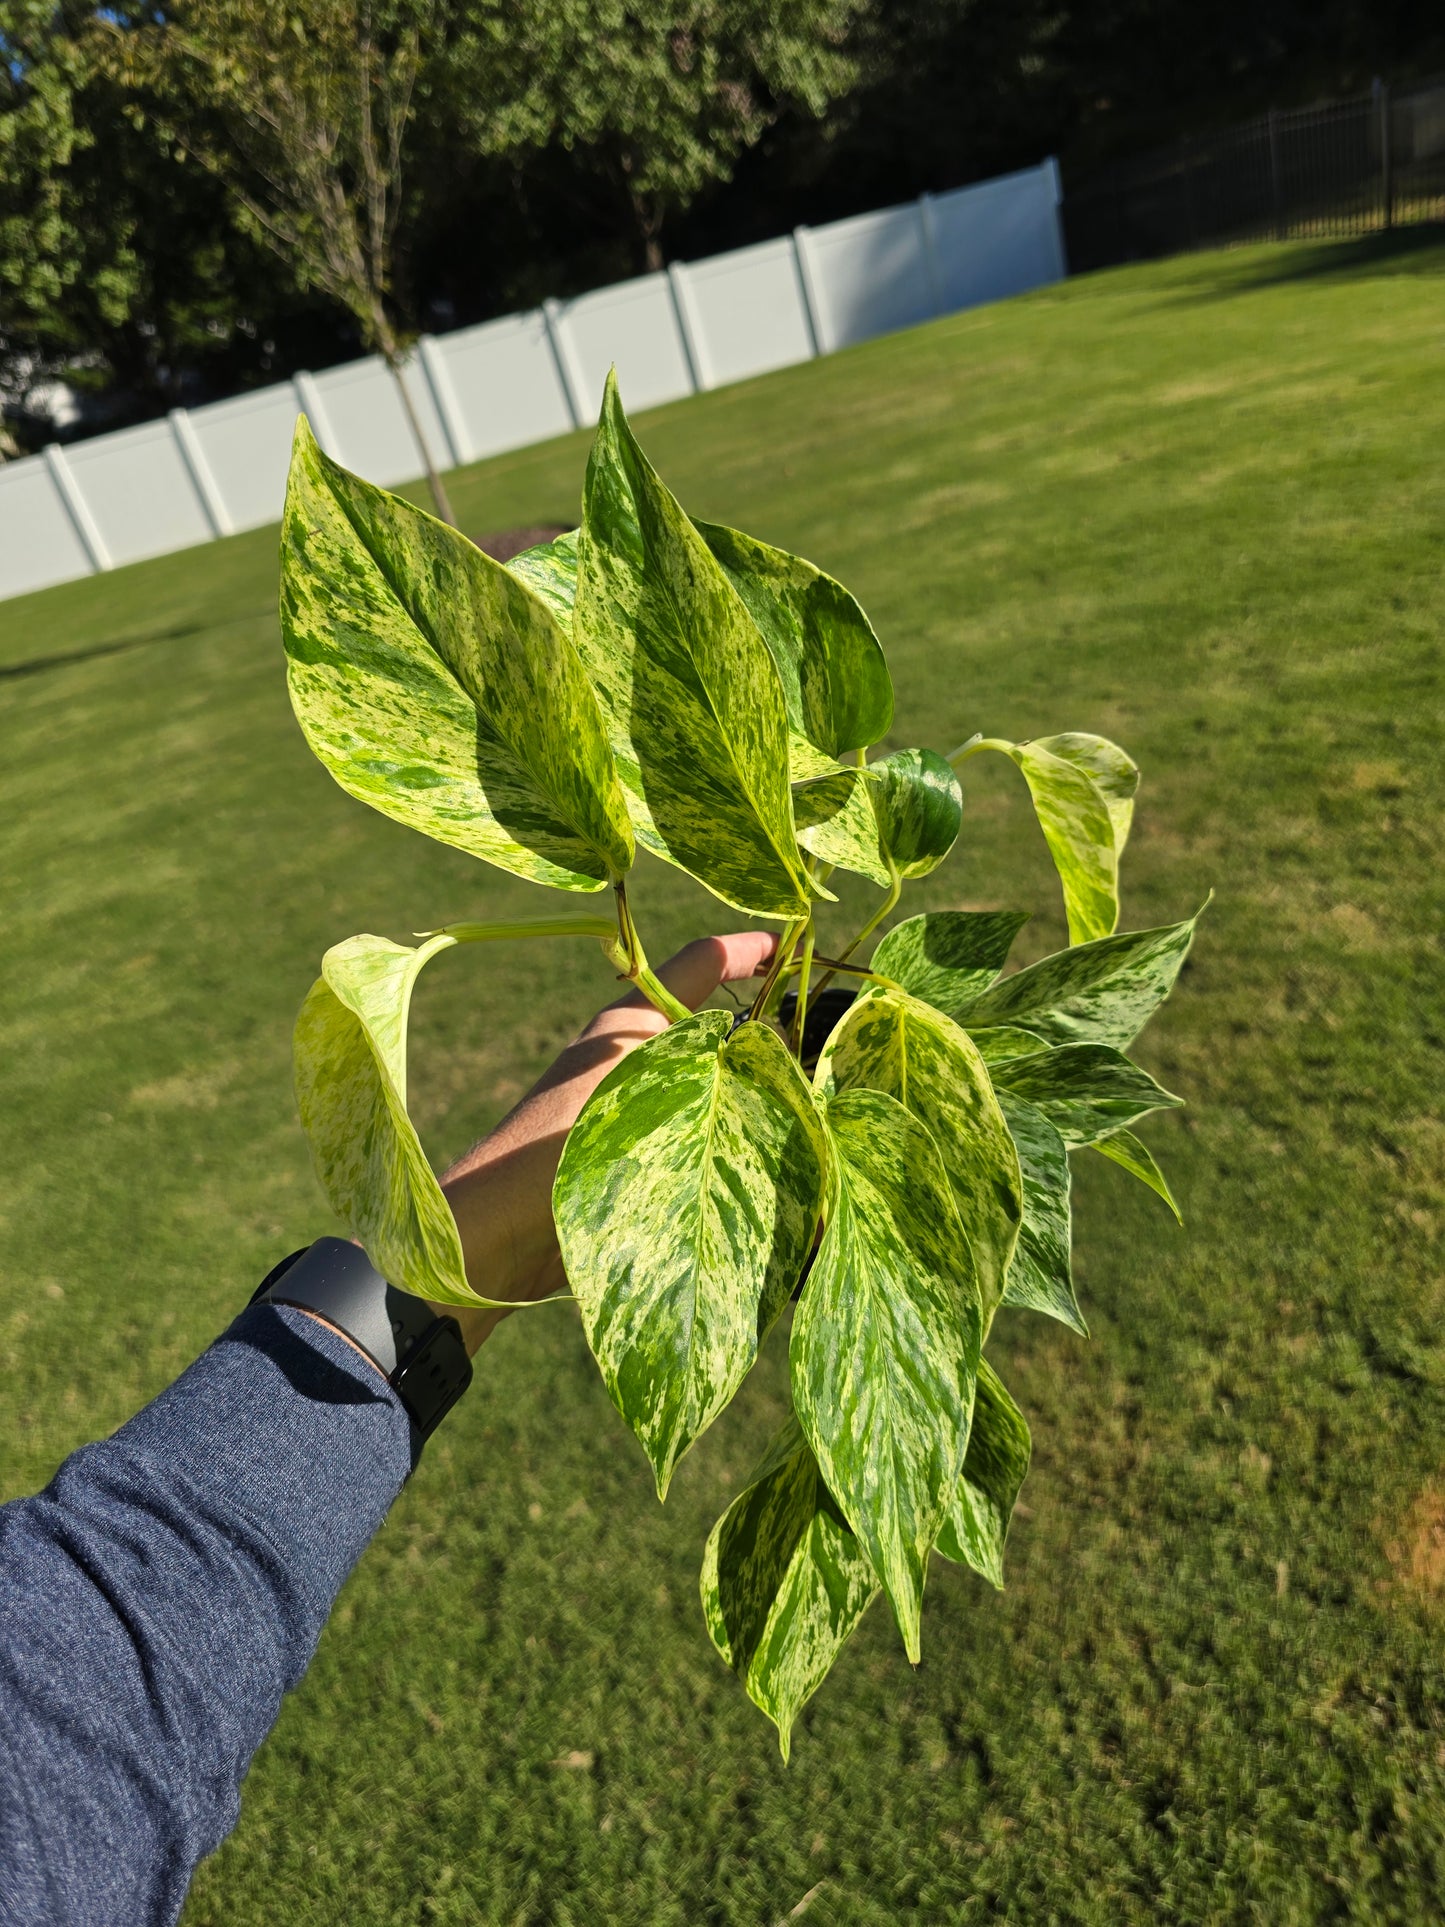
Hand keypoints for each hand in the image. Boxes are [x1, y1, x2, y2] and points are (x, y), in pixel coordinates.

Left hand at [434, 931, 777, 1354]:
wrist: (495, 1230)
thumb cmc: (563, 1153)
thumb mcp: (651, 1099)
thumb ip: (716, 1073)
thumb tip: (775, 1053)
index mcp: (631, 1020)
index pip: (701, 962)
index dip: (749, 950)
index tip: (794, 949)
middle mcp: (626, 1049)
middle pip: (705, 1017)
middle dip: (759, 1022)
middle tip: (817, 1041)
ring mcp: (621, 1097)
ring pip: (698, 1071)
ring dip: (743, 1078)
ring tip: (801, 1098)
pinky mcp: (616, 1145)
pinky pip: (683, 1117)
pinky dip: (720, 1122)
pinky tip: (756, 1150)